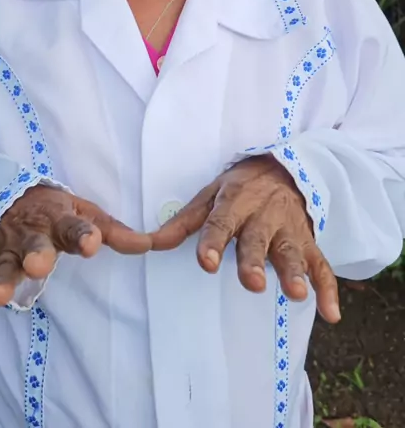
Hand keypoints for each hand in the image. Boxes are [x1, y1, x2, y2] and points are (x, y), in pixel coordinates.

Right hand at [0, 185, 151, 327]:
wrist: (11, 198)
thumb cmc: (56, 212)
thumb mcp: (86, 214)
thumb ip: (114, 232)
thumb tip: (151, 245)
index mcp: (60, 219)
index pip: (75, 226)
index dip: (83, 234)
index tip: (92, 243)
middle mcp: (32, 236)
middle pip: (34, 246)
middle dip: (36, 254)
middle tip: (40, 264)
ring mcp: (8, 253)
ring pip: (4, 267)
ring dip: (1, 281)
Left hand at [151, 156, 339, 323]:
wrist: (284, 167)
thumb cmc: (239, 189)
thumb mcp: (209, 196)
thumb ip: (183, 223)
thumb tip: (150, 244)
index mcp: (235, 202)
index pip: (221, 222)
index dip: (214, 242)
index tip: (207, 263)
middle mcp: (263, 215)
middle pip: (258, 239)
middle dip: (254, 260)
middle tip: (252, 283)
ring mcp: (289, 229)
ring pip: (292, 251)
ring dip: (294, 272)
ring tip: (296, 293)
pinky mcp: (308, 242)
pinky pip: (322, 265)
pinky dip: (328, 288)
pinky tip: (330, 313)